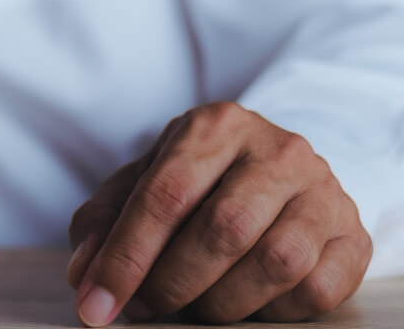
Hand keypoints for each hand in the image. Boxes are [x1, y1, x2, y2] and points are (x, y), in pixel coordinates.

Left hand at [67, 102, 371, 325]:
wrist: (275, 171)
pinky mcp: (352, 237)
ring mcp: (323, 192)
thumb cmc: (197, 180)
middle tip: (143, 308)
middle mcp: (277, 150)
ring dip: (220, 303)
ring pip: (274, 264)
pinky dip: (271, 311)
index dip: (125, 257)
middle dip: (171, 284)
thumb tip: (83, 274)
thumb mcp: (143, 182)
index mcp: (215, 126)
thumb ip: (105, 221)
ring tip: (192, 306)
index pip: (164, 194)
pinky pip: (314, 290)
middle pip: (222, 230)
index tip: (95, 303)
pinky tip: (244, 302)